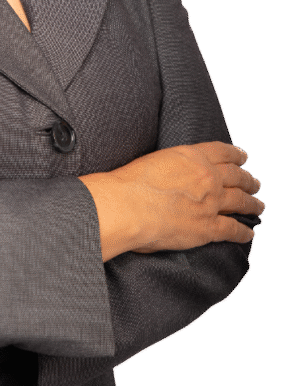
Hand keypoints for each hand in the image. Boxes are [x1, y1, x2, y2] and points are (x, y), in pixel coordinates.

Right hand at [80, 142, 263, 260]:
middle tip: (254, 182)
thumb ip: (171, 164)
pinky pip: (232, 229)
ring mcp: (210, 202)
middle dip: (248, 179)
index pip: (222, 151)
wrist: (126, 205)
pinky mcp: (208, 228)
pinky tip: (248, 233)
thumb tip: (172, 173)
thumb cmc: (130, 183)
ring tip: (258, 206)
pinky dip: (243, 232)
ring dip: (252, 204)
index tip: (243, 157)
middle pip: (236, 176)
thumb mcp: (154, 159)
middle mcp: (207, 177)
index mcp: (192, 156)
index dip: (236, 154)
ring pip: (241, 201)